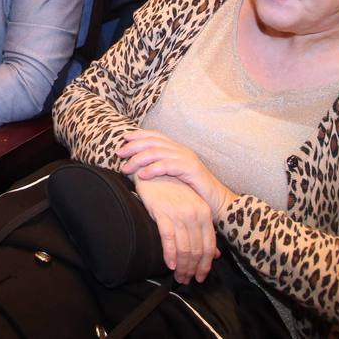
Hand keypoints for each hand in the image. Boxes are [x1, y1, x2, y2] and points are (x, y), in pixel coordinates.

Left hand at [118, 130, 236, 222]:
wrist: (218, 203)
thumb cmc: (194, 193)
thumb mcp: (175, 178)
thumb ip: (161, 169)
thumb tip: (139, 169)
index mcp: (178, 149)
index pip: (156, 136)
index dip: (139, 135)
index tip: (124, 138)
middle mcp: (181, 150)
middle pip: (153, 142)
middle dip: (133, 146)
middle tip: (119, 153)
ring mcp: (187, 159)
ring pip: (157, 152)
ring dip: (138, 159)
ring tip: (126, 168)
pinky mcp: (191, 169)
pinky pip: (167, 166)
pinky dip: (152, 169)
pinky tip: (142, 175)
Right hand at [133, 177, 219, 283]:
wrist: (151, 170)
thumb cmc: (170, 190)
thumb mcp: (190, 207)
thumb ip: (204, 230)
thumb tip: (215, 254)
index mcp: (204, 212)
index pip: (209, 245)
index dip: (205, 265)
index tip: (200, 277)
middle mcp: (194, 213)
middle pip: (197, 250)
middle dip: (193, 269)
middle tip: (186, 280)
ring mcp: (179, 213)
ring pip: (184, 248)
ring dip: (182, 266)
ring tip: (178, 276)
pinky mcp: (162, 212)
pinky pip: (169, 239)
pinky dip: (170, 255)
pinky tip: (169, 265)